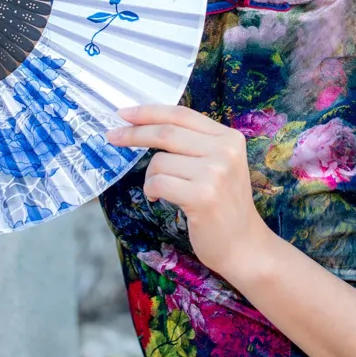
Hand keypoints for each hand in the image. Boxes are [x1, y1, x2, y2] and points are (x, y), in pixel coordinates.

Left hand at [107, 104, 275, 280]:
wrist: (243, 245)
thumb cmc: (223, 205)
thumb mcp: (219, 164)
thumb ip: (194, 143)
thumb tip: (147, 125)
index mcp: (229, 137)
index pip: (181, 114)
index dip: (149, 112)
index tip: (124, 114)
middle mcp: (225, 151)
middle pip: (166, 132)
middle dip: (134, 134)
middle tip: (112, 137)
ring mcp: (215, 173)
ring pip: (159, 161)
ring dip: (149, 176)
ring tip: (158, 189)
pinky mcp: (202, 196)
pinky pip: (158, 183)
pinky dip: (150, 190)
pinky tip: (157, 198)